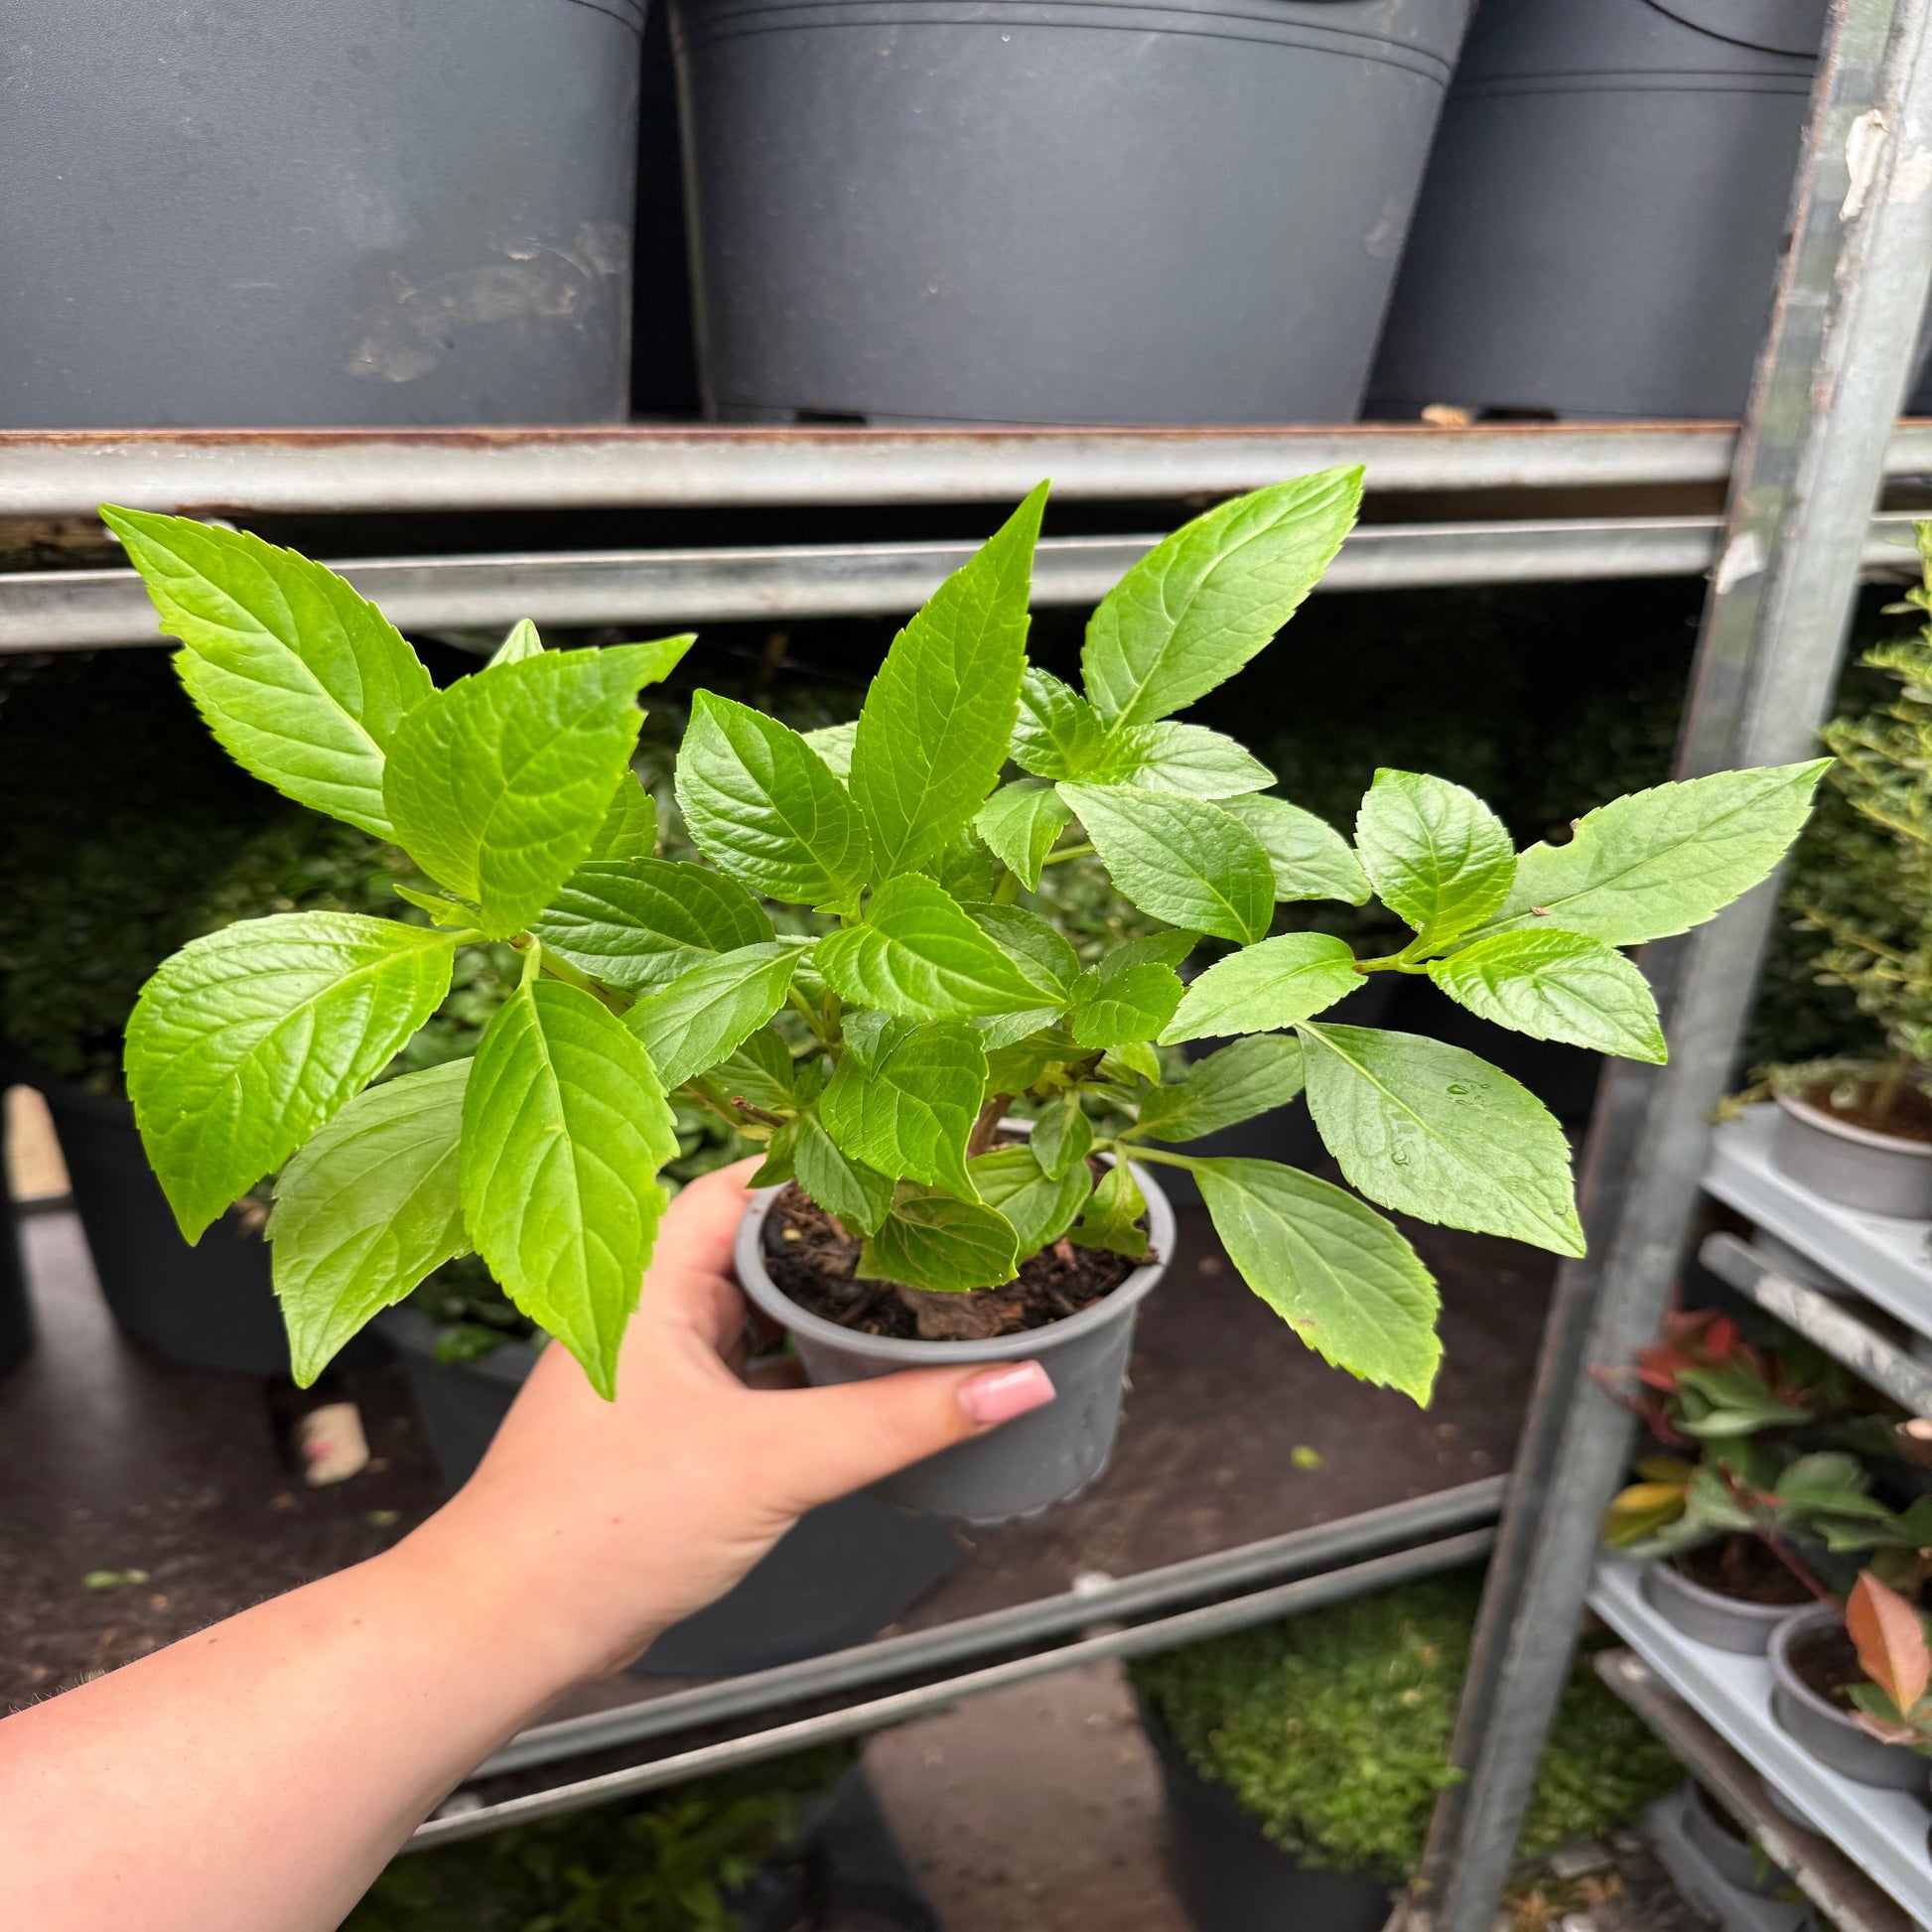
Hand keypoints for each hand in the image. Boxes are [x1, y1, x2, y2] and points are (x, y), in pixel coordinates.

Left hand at [409, 1159, 1055, 1679]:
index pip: (749, 1183)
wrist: (511, 1627)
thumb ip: (899, 1419)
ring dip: (827, 1314)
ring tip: (918, 1298)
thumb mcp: (774, 1460)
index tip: (910, 1167)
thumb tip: (1013, 1382)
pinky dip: (810, 1373)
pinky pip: (758, 1373)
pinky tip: (865, 1383)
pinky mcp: (673, 1423)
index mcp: (650, 1276)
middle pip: (764, 1245)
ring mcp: (660, 1366)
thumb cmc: (594, 1527)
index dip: (829, 1169)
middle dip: (845, 1244)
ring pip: (762, 1314)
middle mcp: (649, 1306)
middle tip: (934, 1233)